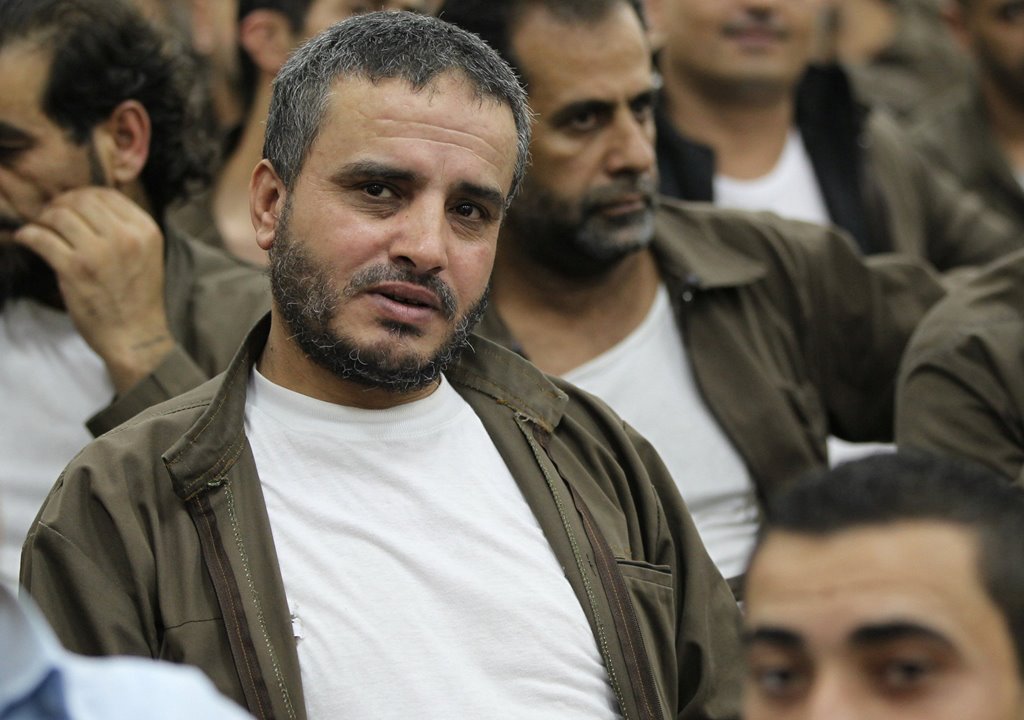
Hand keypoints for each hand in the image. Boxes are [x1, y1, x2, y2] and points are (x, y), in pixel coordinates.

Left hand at [12, 187, 173, 392]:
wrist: (136, 336)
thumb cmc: (138, 297)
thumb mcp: (146, 255)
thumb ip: (125, 230)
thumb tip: (86, 205)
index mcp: (145, 230)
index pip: (107, 194)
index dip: (83, 196)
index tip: (72, 207)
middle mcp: (125, 237)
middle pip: (81, 200)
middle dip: (60, 204)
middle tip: (52, 216)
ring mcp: (99, 253)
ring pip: (59, 215)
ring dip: (43, 219)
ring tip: (42, 229)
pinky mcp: (75, 270)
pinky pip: (41, 238)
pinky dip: (28, 235)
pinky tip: (27, 240)